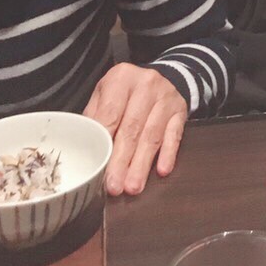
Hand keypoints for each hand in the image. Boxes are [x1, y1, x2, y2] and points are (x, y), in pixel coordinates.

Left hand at [83, 63, 187, 195]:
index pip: (110, 114)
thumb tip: (84, 152)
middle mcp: (146, 83)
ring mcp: (166, 96)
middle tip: (114, 186)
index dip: (104, 143)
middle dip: (122, 160)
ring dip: (142, 164)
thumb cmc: (123, 94)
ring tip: (133, 187)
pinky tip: (162, 170)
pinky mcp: (180, 109)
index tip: (98, 168)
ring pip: (152, 134)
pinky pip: (175, 133)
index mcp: (121, 78)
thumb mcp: (104, 96)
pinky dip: (168, 153)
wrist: (157, 79)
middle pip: (132, 128)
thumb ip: (94, 119)